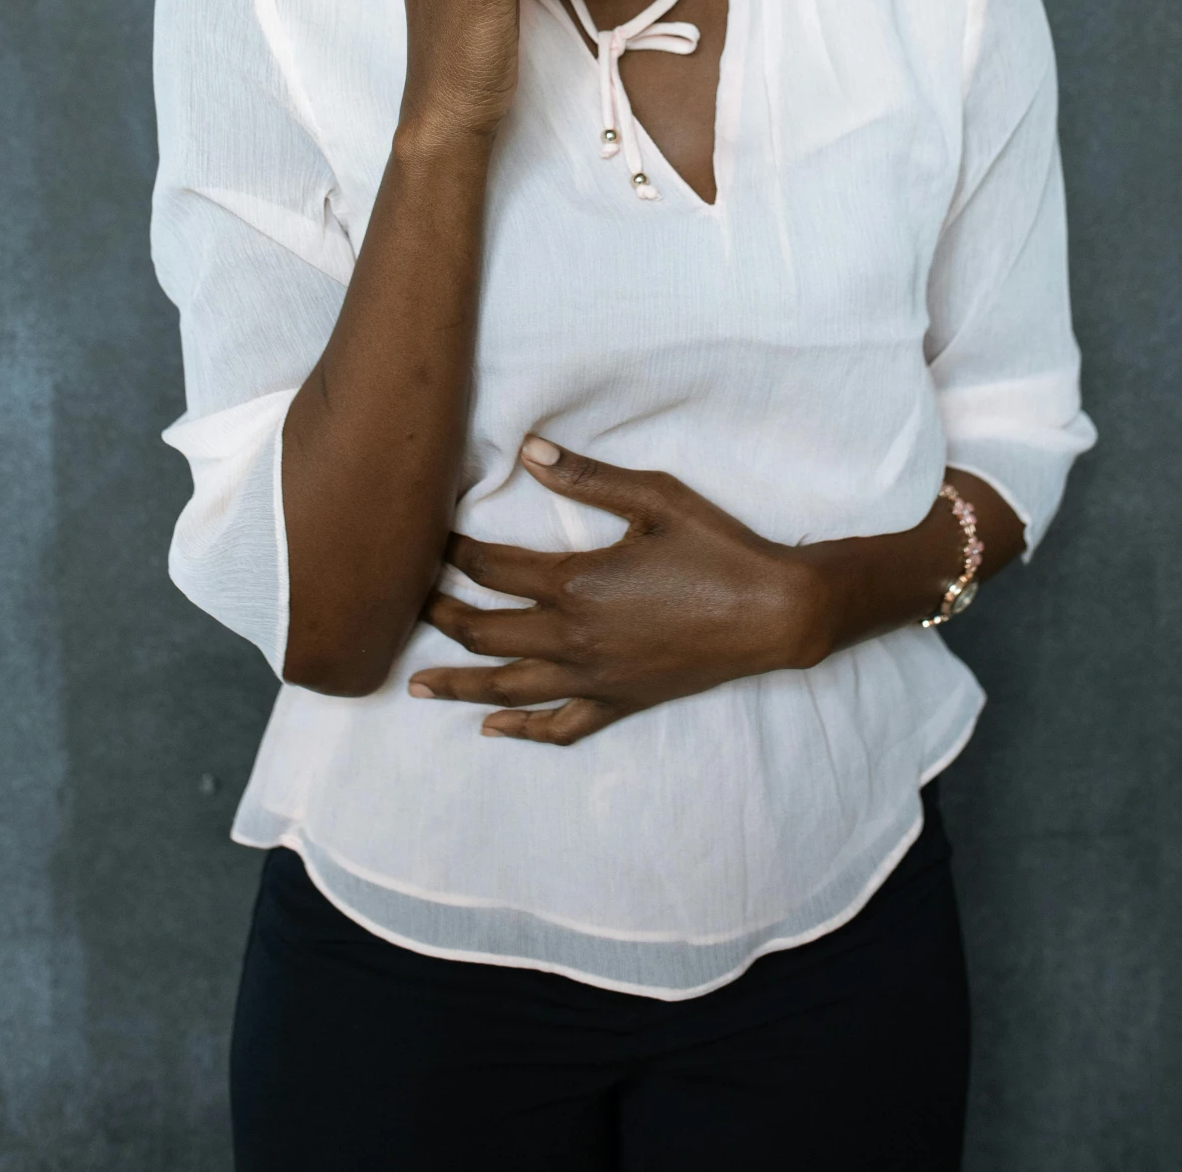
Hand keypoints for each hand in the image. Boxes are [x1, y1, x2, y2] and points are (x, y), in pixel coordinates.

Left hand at [407, 438, 817, 744]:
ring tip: (417, 684)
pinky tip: (493, 728)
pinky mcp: (618, 702)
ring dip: (457, 685)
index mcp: (575, 584)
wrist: (772, 611)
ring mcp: (593, 678)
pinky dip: (520, 730)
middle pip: (484, 631)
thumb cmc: (716, 548)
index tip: (429, 538)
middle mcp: (572, 639)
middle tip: (408, 600)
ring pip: (507, 688)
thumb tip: (528, 450)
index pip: (492, 570)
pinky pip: (558, 726)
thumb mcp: (653, 497)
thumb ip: (586, 476)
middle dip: (440, 615)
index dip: (454, 553)